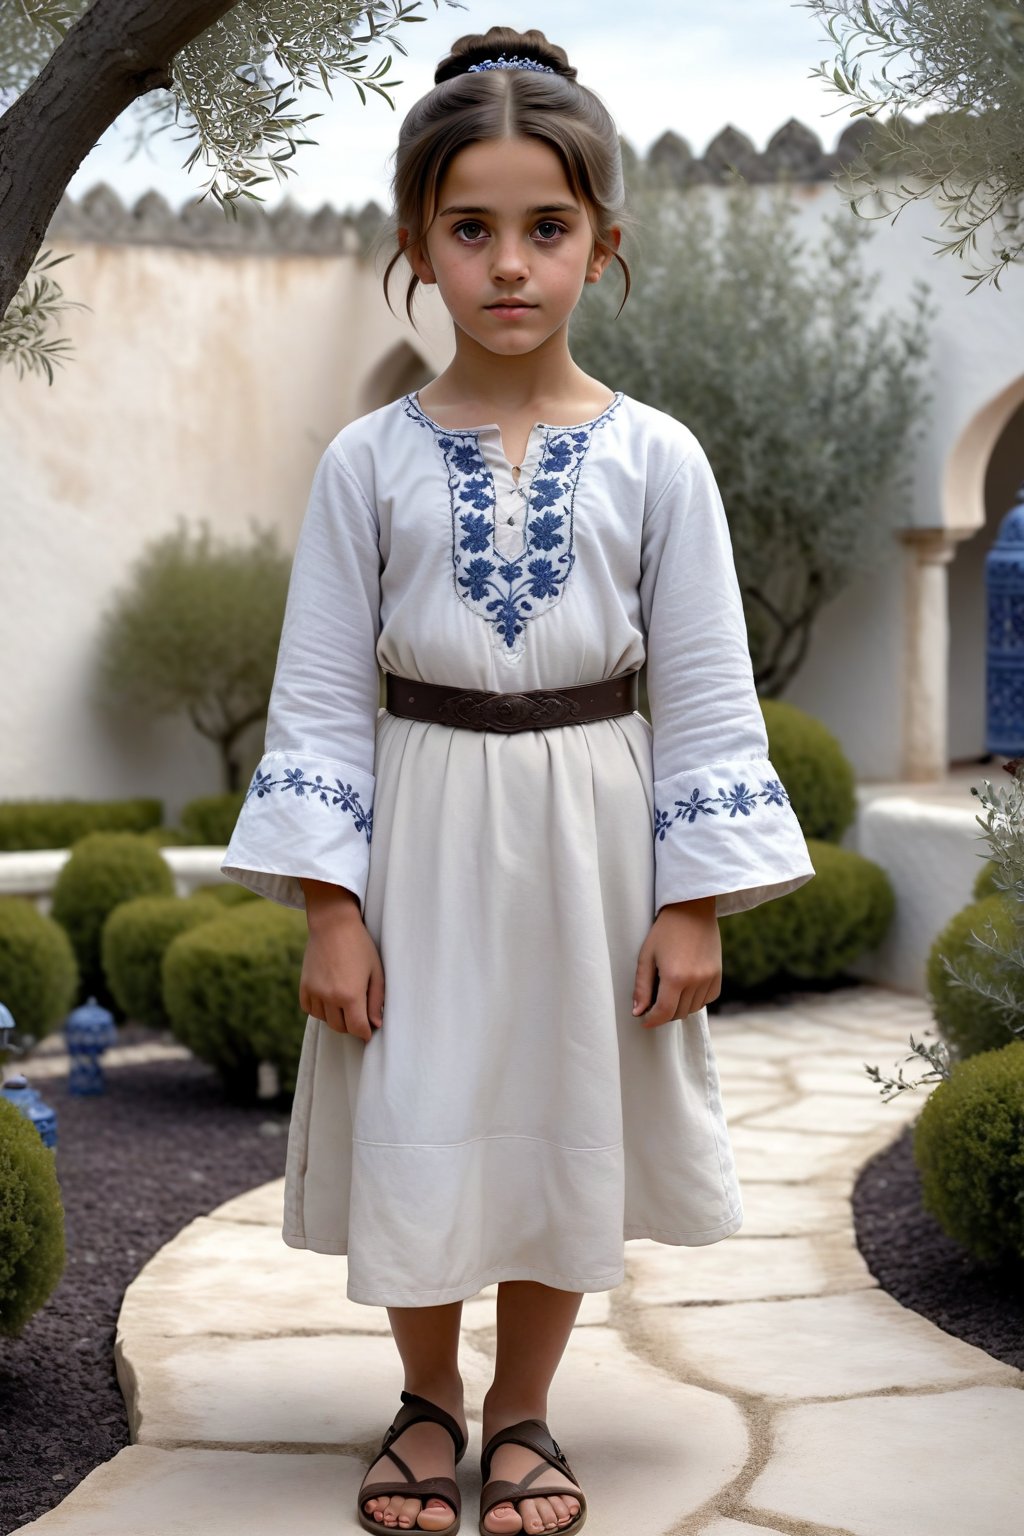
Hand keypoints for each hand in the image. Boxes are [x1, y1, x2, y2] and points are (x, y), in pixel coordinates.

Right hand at [298, 880, 383, 1042]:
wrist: (333, 925)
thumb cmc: (360, 946)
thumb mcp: (376, 972)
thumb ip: (376, 1001)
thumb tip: (376, 1024)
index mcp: (351, 995)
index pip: (358, 1029)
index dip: (365, 1033)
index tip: (369, 1031)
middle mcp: (330, 997)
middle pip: (340, 1028)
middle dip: (352, 1026)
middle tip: (359, 1015)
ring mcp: (314, 992)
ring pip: (325, 1020)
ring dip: (336, 1017)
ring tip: (345, 1002)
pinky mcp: (304, 986)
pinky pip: (310, 1010)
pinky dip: (320, 1010)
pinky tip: (329, 999)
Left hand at [632, 895, 721, 1028]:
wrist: (692, 910)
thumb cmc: (664, 931)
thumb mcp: (646, 956)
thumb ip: (641, 987)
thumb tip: (638, 1013)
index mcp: (674, 977)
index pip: (664, 1013)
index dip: (652, 1021)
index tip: (645, 1021)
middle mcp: (695, 981)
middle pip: (678, 1013)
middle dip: (664, 1013)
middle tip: (654, 1003)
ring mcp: (709, 978)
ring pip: (693, 1008)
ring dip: (680, 1007)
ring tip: (670, 992)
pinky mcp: (718, 975)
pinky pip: (707, 999)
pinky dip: (696, 1000)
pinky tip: (686, 988)